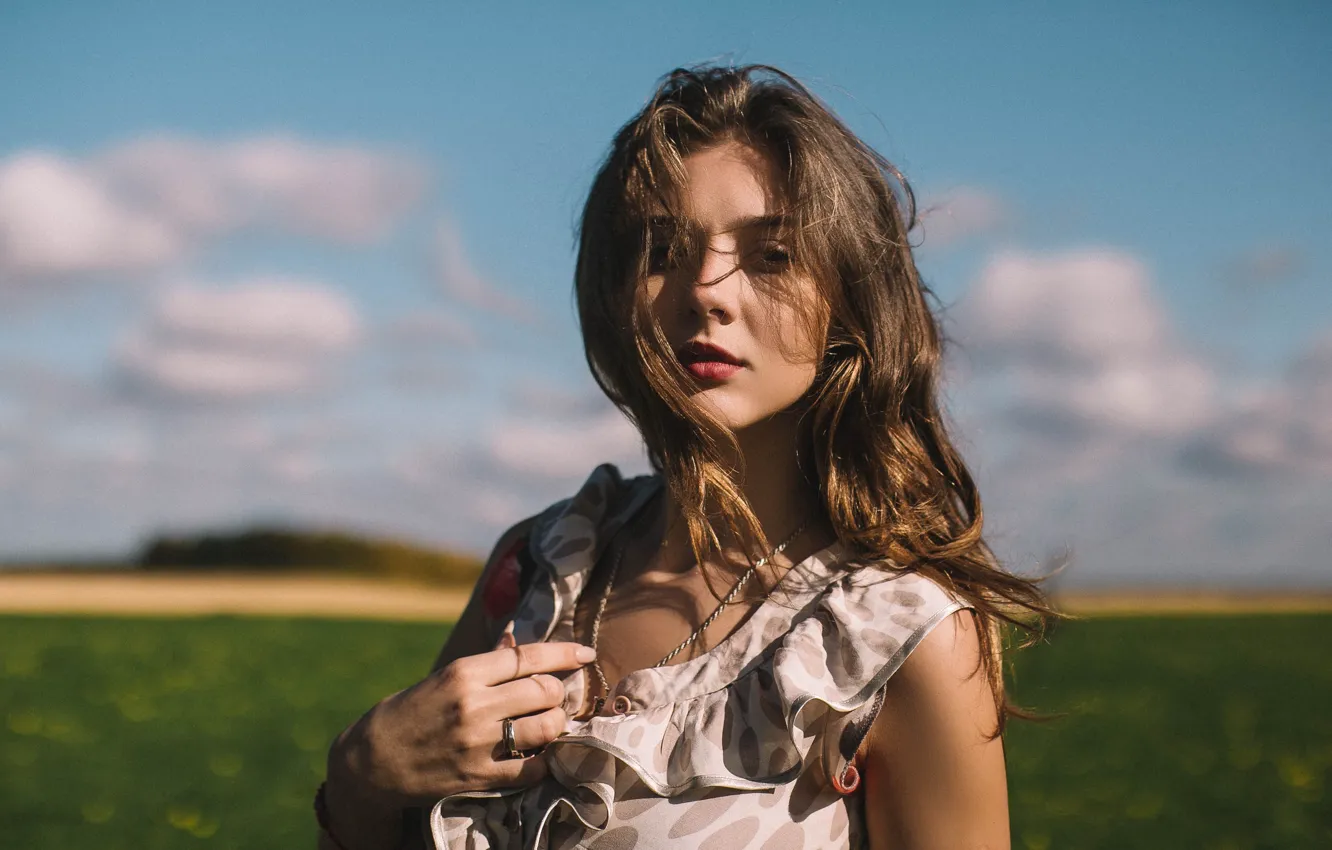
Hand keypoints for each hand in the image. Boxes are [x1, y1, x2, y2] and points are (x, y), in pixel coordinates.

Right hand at [327, 638, 594, 811]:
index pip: (528, 657)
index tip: (585, 654)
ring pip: (545, 728)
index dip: (564, 654)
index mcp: (464, 673)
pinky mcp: (479, 777)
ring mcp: (478, 743)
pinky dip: (544, 761)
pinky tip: (541, 754)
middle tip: (557, 695)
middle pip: (544, 691)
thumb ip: (485, 663)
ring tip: (551, 722)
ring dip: (556, 724)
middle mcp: (474, 705)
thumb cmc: (408, 712)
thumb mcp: (443, 678)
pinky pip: (531, 769)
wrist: (370, 762)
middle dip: (559, 692)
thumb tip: (516, 639)